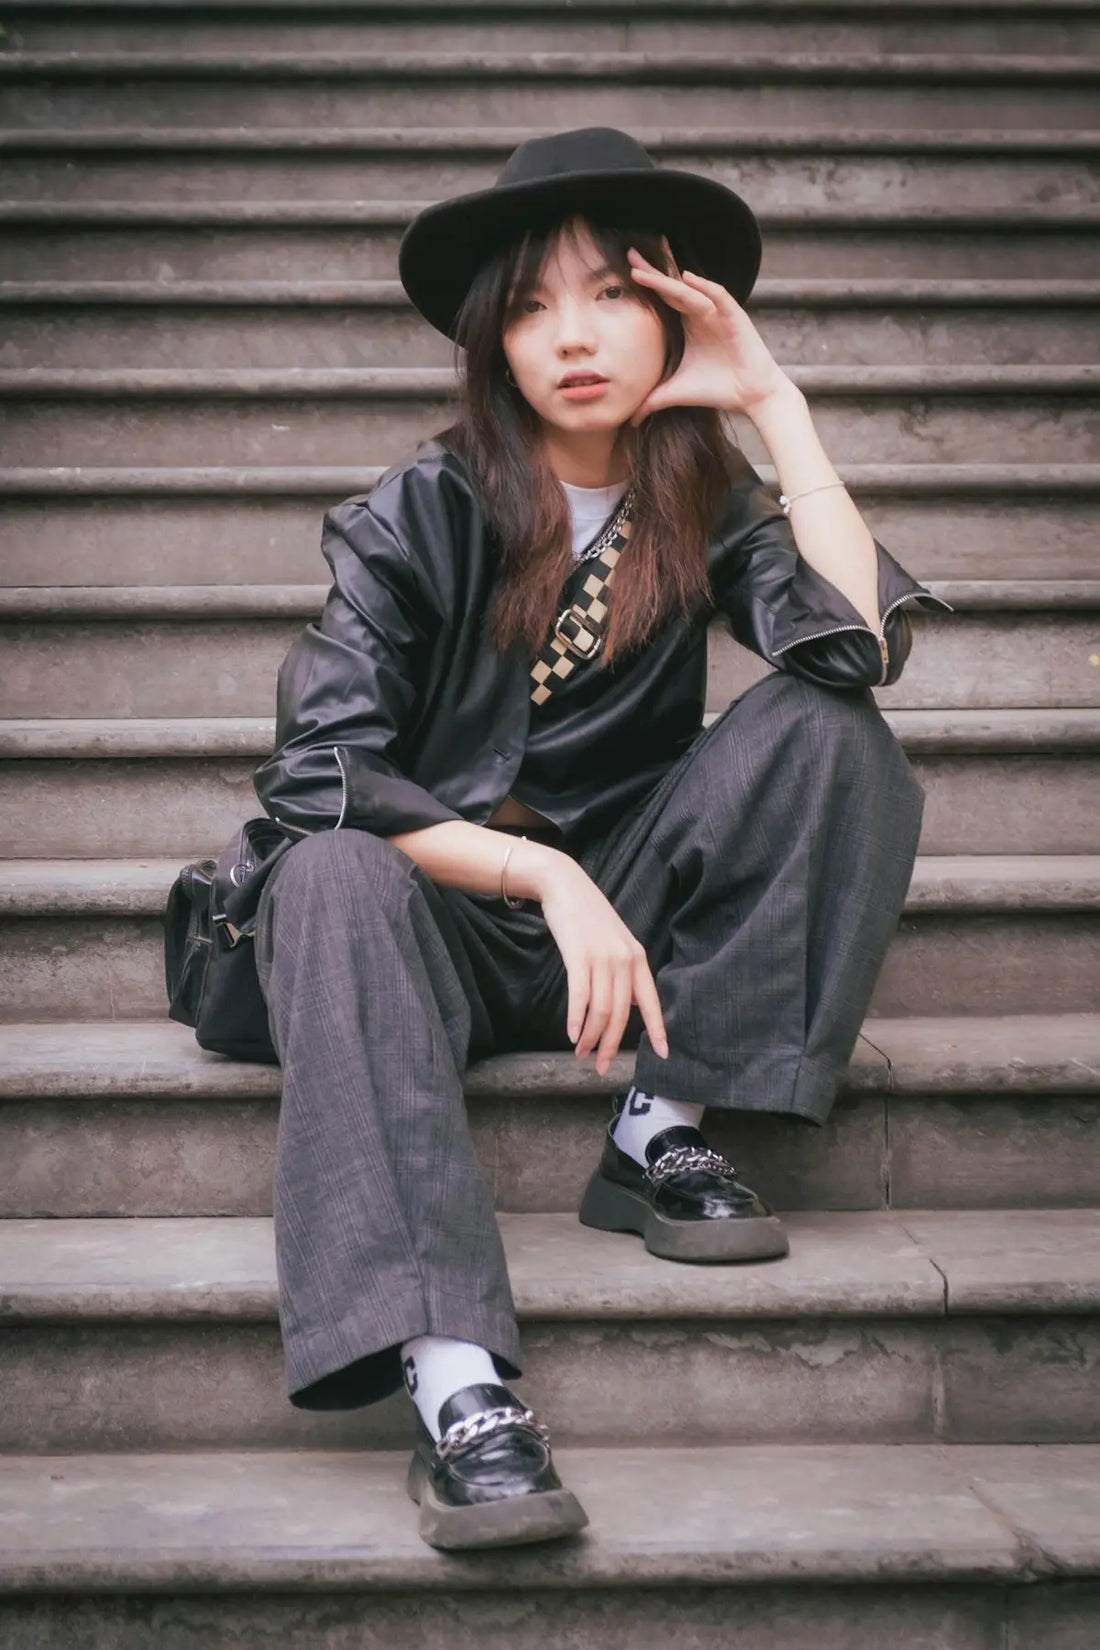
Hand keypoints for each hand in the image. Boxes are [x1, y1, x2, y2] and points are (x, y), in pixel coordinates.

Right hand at [535, 858, 668, 1076]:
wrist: (565, 885)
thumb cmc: (587, 916)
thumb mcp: (615, 942)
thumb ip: (624, 971)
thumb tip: (631, 1004)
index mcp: (637, 958)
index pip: (651, 1001)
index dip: (658, 1030)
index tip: (663, 1054)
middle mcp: (625, 960)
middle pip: (622, 1014)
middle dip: (610, 1045)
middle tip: (600, 1066)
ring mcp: (603, 958)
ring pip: (601, 1010)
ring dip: (590, 1037)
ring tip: (581, 1052)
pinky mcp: (579, 956)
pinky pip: (580, 996)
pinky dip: (576, 1019)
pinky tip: (571, 1034)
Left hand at [626, 239, 791, 423]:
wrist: (751, 396)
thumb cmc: (717, 389)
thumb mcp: (676, 393)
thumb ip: (652, 400)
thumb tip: (628, 420)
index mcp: (688, 324)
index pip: (663, 298)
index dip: (646, 284)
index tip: (625, 271)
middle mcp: (701, 313)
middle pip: (672, 287)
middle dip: (652, 271)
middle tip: (630, 254)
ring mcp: (718, 313)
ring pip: (689, 291)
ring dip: (667, 279)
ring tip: (644, 271)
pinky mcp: (735, 318)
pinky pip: (719, 297)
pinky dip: (705, 287)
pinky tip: (688, 278)